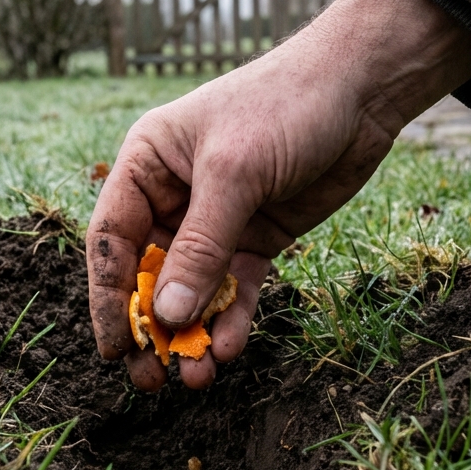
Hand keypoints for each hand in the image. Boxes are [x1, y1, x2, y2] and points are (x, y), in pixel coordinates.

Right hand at [86, 0, 470, 390]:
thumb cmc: (284, 106)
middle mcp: (173, 196)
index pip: (111, 240)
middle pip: (148, 274)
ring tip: (196, 379)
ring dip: (192, 334)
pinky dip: (231, 320)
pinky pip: (234, 289)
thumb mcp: (235, 173)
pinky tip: (230, 349)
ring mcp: (216, 221)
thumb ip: (201, 246)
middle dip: (150, 328)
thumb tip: (169, 317)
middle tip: (151, 379)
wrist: (362, 90)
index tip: (114, 348)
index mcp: (147, 165)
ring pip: (192, 290)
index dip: (108, 298)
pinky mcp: (257, 238)